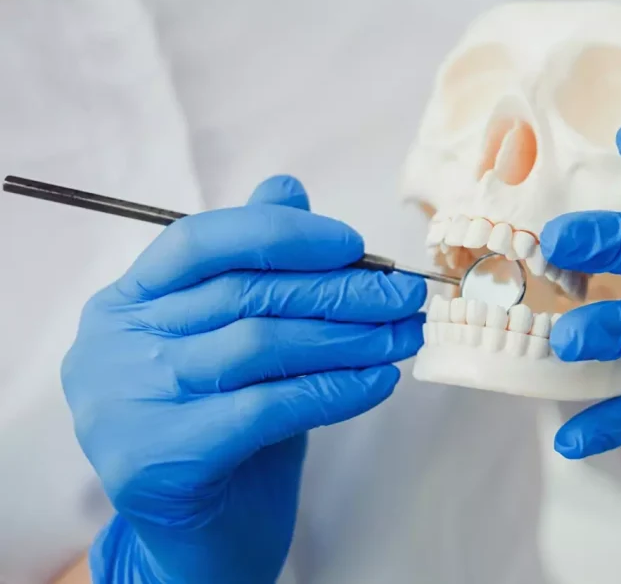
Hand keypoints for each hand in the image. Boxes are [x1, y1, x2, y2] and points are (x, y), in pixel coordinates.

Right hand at [62, 176, 426, 583]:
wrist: (200, 535)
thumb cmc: (225, 428)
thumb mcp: (239, 341)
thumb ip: (255, 267)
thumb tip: (288, 188)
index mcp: (125, 302)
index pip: (201, 241)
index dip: (282, 233)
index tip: (355, 244)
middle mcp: (112, 345)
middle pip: (244, 294)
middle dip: (339, 290)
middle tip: (404, 294)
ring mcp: (126, 402)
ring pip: (260, 344)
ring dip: (348, 337)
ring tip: (403, 335)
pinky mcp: (158, 458)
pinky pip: (268, 406)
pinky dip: (335, 389)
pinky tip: (380, 380)